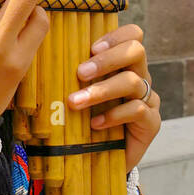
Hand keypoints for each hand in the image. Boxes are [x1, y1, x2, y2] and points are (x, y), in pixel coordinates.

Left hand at [69, 23, 161, 172]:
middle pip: (137, 51)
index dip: (115, 36)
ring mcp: (148, 99)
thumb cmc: (83, 120)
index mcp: (123, 64)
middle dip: (107, 60)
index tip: (91, 48)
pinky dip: (114, 115)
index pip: (132, 35)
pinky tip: (95, 124)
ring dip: (101, 90)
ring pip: (133, 82)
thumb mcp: (77, 93)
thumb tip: (42, 56)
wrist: (98, 158)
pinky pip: (138, 110)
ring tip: (75, 102)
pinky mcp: (151, 122)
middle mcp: (139, 76)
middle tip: (81, 73)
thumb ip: (70, 75)